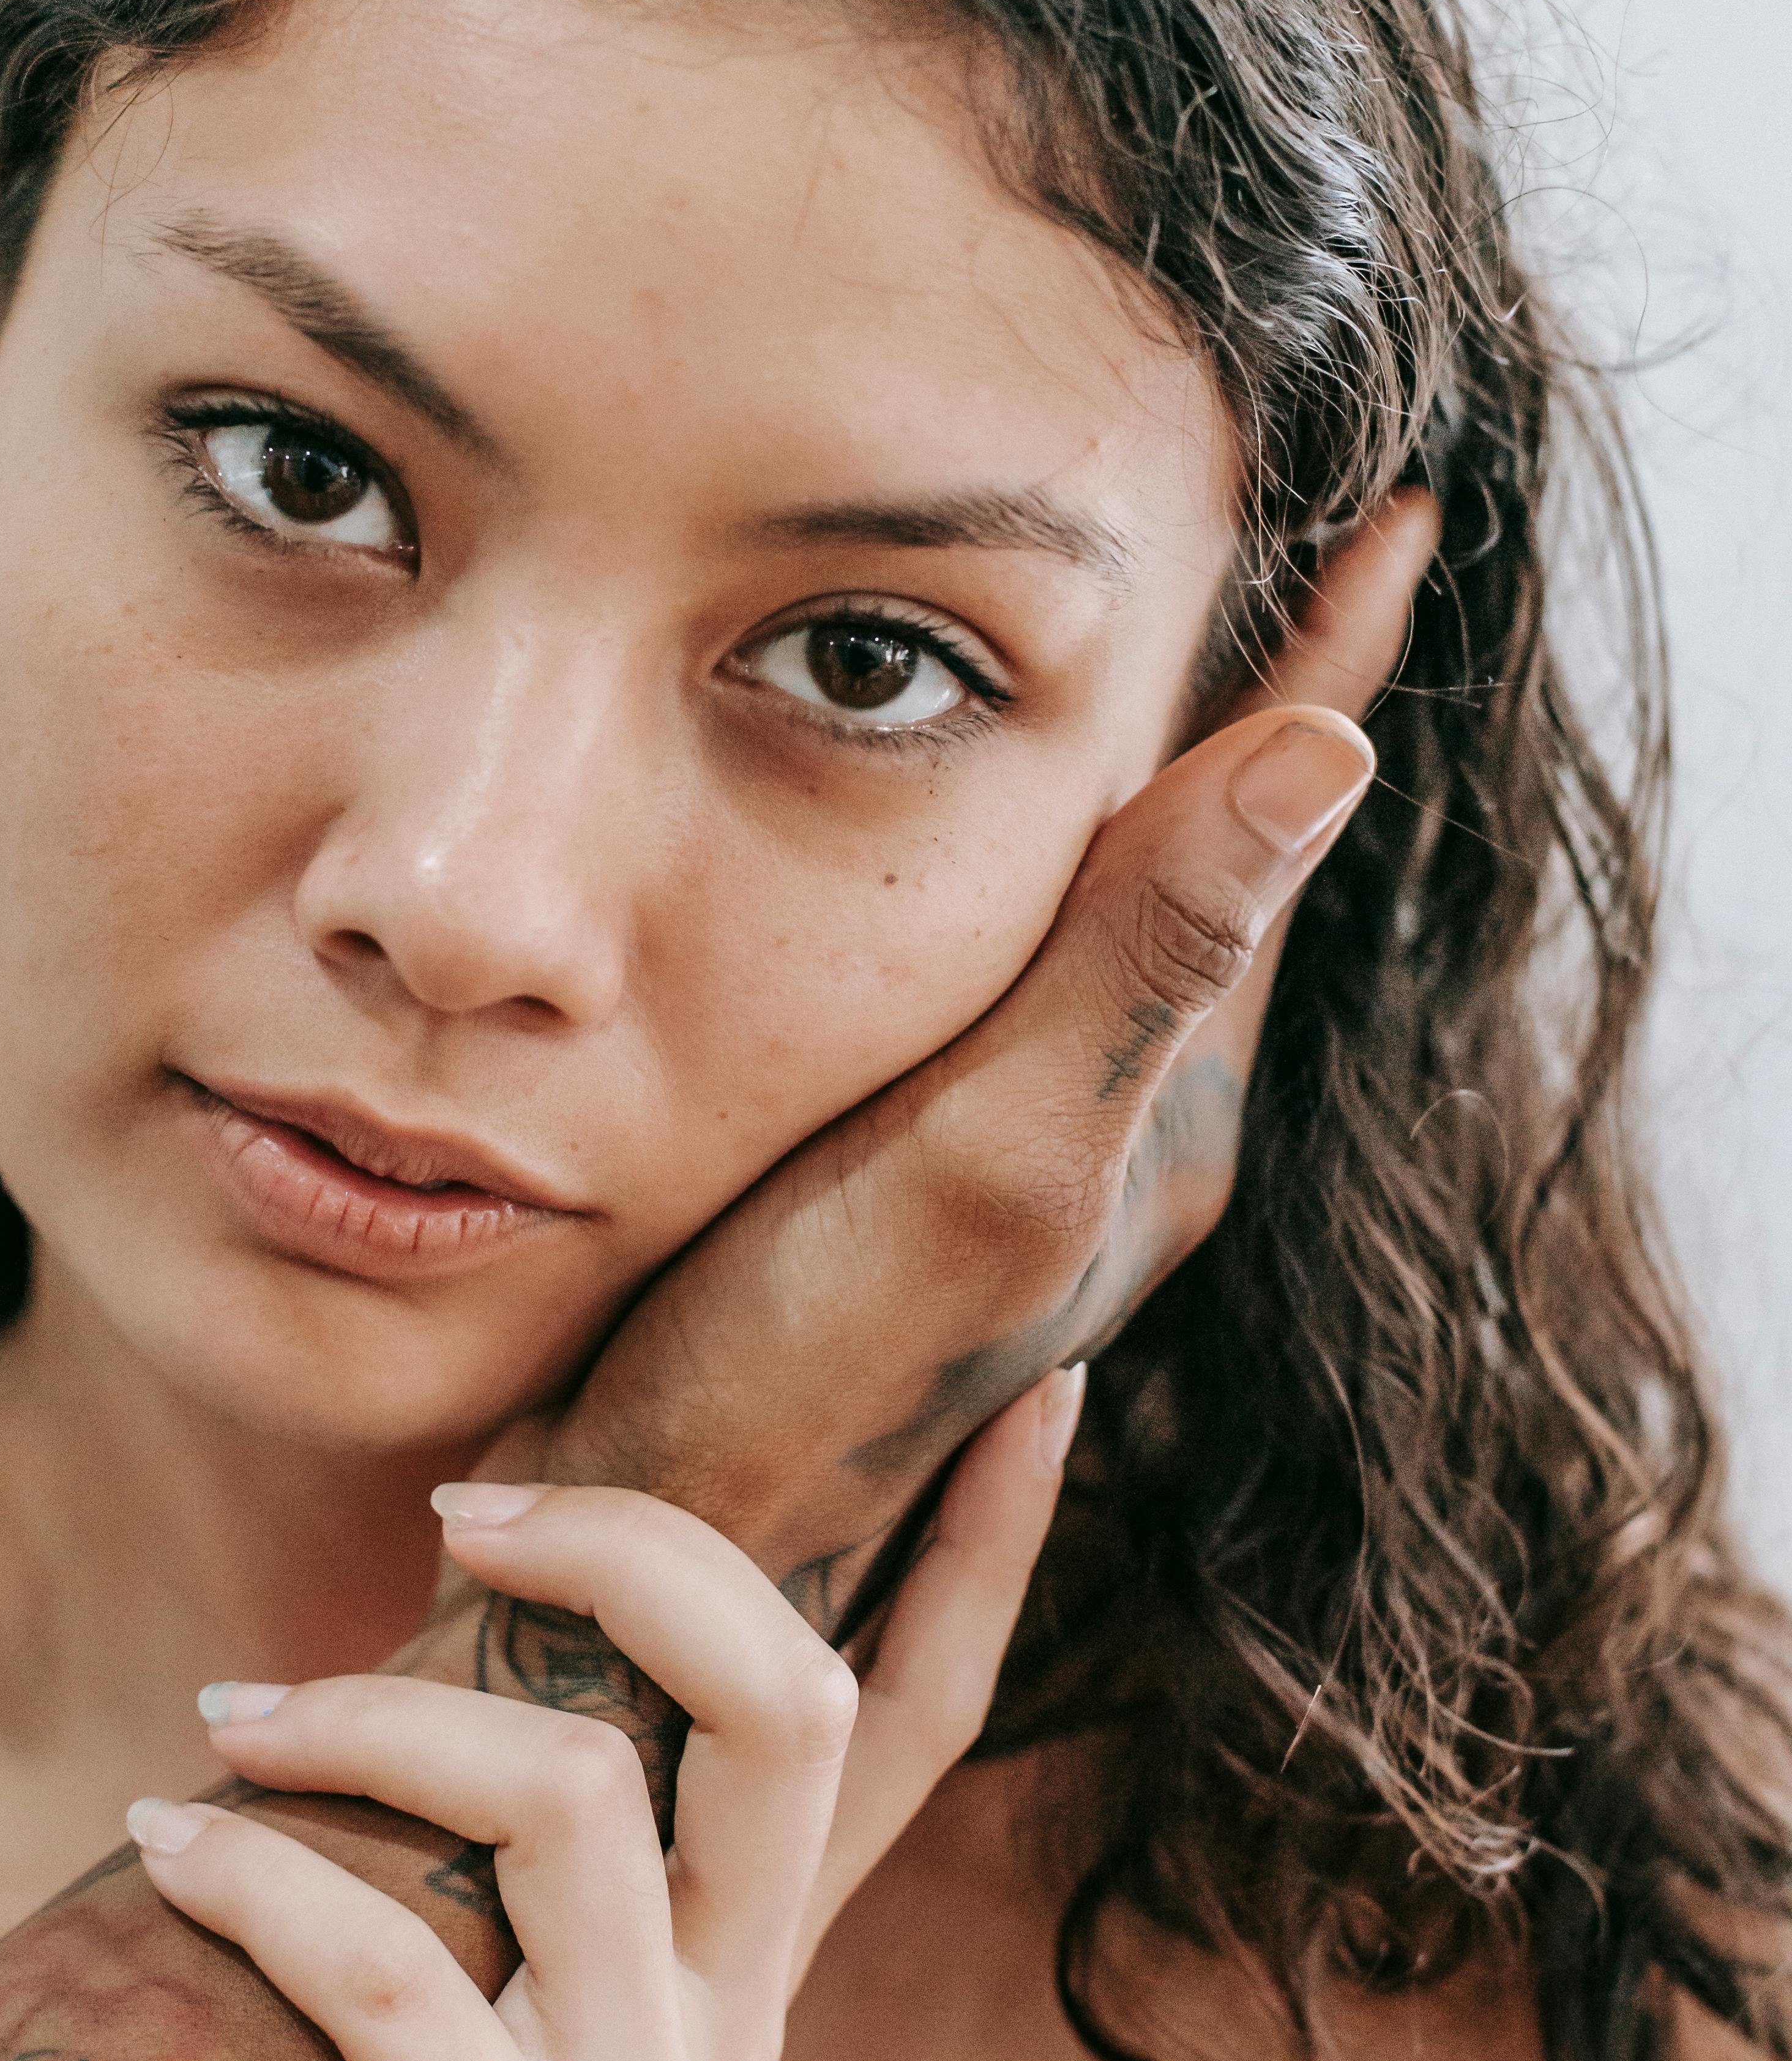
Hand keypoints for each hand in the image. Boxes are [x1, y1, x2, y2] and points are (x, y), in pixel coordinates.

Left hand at [132, 1385, 1075, 2060]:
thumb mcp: (509, 1980)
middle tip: (464, 1510)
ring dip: (371, 1717)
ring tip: (231, 1715)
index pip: (920, 1717)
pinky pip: (392, 1974)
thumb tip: (455, 1581)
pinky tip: (170, 1844)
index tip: (1044, 1383)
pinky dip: (261, 1878)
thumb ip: (525, 1820)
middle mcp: (734, 2015)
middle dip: (638, 1549)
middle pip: (786, 1704)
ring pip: (571, 1801)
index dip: (990, 1552)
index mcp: (749, 1948)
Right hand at [545, 494, 1438, 1608]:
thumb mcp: (986, 1161)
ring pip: (1127, 907)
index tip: (1406, 502)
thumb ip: (1142, 964)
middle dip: (1264, 691)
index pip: (1285, 825)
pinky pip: (1033, 963)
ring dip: (1157, 773)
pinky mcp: (925, 1172)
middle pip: (1227, 857)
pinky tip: (997, 847)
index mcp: (1165, 1099)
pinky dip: (1044, 859)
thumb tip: (1336, 755)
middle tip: (1295, 527)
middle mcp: (1123, 1120)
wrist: (653, 1559)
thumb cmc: (797, 1372)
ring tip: (1165, 642)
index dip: (1341, 657)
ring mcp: (1029, 1150)